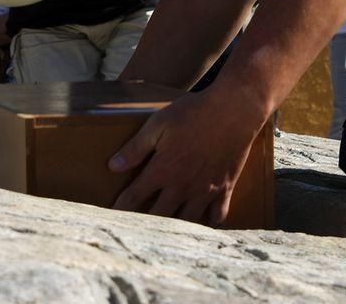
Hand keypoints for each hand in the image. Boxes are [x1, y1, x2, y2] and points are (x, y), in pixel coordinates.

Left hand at [108, 87, 267, 224]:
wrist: (233, 111)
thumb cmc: (192, 114)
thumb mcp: (157, 125)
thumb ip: (135, 148)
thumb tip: (113, 166)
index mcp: (162, 170)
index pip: (134, 197)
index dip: (121, 208)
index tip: (112, 216)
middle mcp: (182, 186)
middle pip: (158, 215)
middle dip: (144, 224)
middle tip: (134, 230)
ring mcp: (205, 190)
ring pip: (187, 221)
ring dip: (174, 228)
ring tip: (164, 234)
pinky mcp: (225, 188)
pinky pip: (218, 216)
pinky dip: (209, 224)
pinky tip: (202, 226)